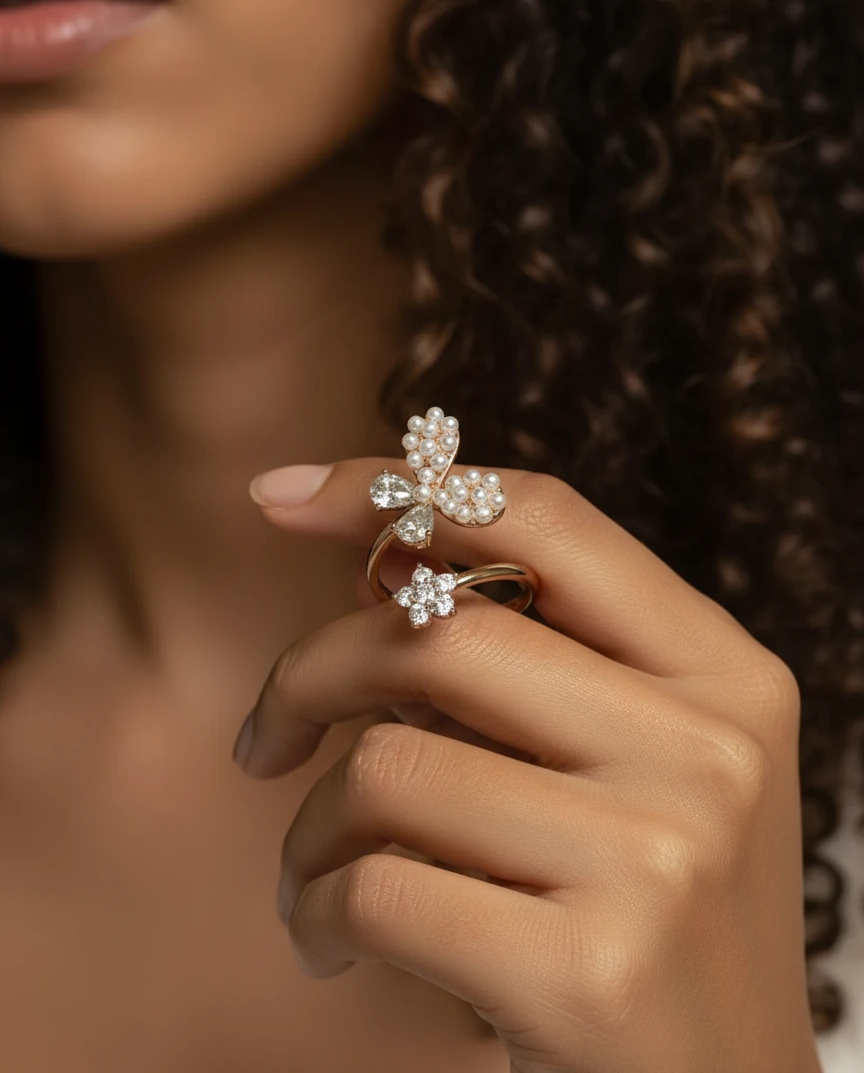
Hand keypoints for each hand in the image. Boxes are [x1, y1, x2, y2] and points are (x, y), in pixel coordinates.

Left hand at [235, 458, 820, 1072]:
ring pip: (389, 764)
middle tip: (266, 738)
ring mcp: (662, 856)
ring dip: (310, 826)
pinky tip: (332, 943)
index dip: (400, 489)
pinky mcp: (592, 971)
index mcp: (723, 673)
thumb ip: (535, 661)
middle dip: (310, 673)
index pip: (546, 521)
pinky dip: (320, 910)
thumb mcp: (637, 766)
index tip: (284, 497)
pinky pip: (379, 886)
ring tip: (313, 876)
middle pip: (439, 628)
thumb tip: (374, 555)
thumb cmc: (655, 921)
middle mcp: (709, 747)